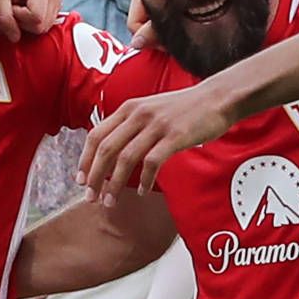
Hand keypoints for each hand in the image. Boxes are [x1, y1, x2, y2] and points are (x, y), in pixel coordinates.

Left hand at [0, 0, 66, 39]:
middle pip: (41, 27)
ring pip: (42, 28)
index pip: (36, 19)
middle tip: (12, 6)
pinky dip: (30, 22)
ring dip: (26, 23)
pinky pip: (43, 26)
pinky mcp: (54, 7)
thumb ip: (4, 18)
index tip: (10, 5)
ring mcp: (57, 2)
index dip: (19, 18)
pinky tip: (24, 9)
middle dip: (22, 22)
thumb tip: (15, 38)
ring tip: (17, 6)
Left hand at [84, 82, 228, 189]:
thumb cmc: (185, 108)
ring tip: (111, 201)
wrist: (218, 98)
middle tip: (91, 197)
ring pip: (125, 158)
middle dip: (95, 177)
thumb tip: (111, 152)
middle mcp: (139, 114)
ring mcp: (157, 125)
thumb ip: (130, 125)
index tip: (81, 180)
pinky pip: (152, 162)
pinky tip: (142, 191)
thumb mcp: (150, 108)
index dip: (85, 159)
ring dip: (115, 184)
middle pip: (106, 149)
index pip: (96, 135)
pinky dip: (143, 180)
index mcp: (129, 108)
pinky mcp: (175, 136)